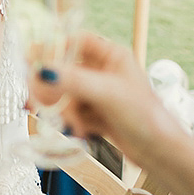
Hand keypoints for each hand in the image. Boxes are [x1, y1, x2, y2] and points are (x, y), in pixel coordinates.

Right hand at [35, 33, 182, 166]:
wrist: (160, 153)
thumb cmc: (145, 116)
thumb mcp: (108, 94)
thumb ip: (74, 80)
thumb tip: (41, 71)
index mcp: (111, 55)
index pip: (74, 41)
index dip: (51, 48)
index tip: (32, 61)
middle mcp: (102, 71)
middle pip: (64, 68)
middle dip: (52, 85)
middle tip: (39, 99)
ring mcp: (97, 93)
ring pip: (65, 93)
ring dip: (62, 109)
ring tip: (70, 123)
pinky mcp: (95, 114)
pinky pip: (70, 112)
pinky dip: (71, 122)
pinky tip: (80, 132)